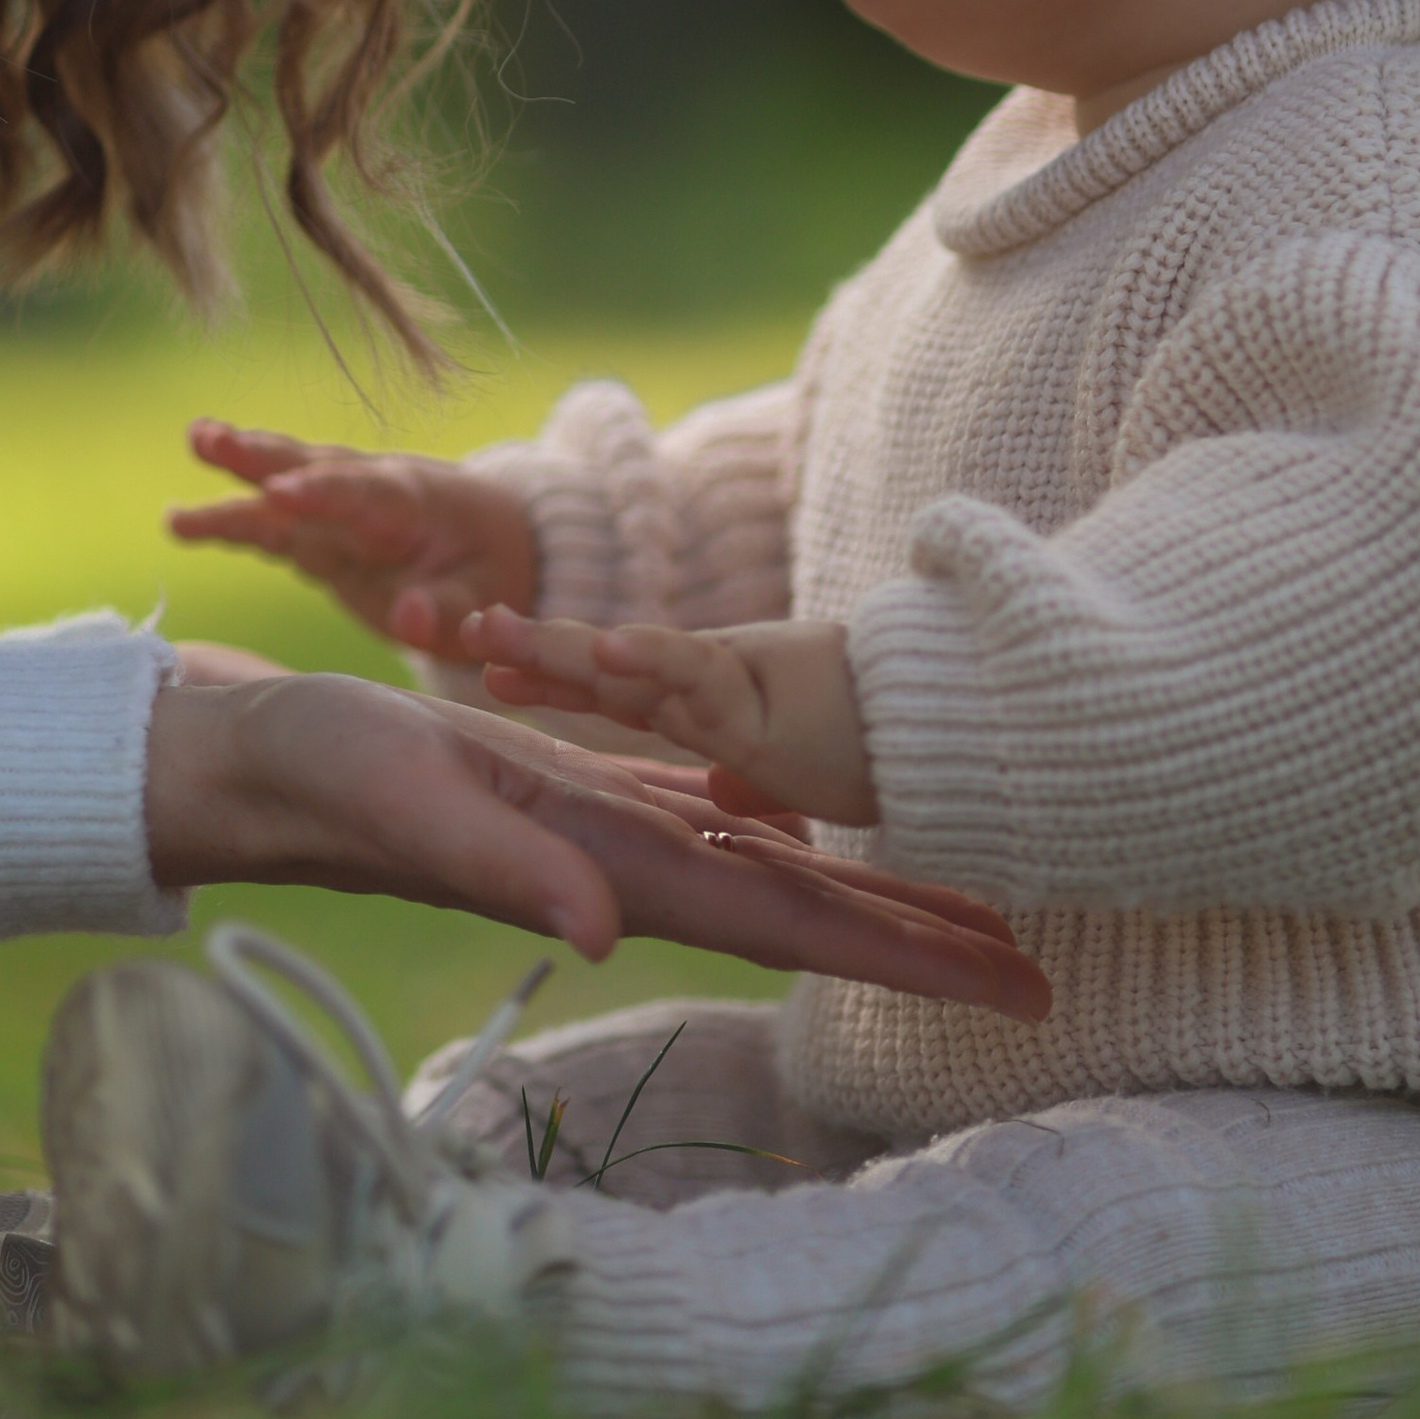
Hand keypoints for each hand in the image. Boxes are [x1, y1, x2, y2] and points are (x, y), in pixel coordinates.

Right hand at [142, 675, 1046, 1018]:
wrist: (251, 764)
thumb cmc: (324, 781)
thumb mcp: (418, 809)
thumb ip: (510, 870)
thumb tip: (606, 937)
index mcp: (619, 873)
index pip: (799, 924)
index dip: (910, 955)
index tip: (1017, 985)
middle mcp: (633, 867)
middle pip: (814, 912)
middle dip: (929, 945)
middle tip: (1047, 977)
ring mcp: (608, 835)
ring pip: (774, 872)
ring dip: (870, 899)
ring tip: (965, 916)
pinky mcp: (577, 794)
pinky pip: (707, 823)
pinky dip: (776, 837)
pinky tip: (809, 837)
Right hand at [167, 422, 536, 653]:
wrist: (496, 547)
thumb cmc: (492, 576)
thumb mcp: (484, 603)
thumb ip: (448, 612)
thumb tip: (407, 618)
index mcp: (413, 504)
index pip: (363, 494)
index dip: (321, 494)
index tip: (278, 496)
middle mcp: (369, 492)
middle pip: (312, 467)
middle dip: (261, 455)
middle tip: (209, 439)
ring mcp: (339, 511)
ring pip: (283, 483)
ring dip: (238, 468)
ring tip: (192, 443)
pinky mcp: (319, 536)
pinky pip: (271, 525)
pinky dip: (230, 520)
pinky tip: (180, 520)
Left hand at [465, 607, 876, 827]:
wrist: (955, 726)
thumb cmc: (887, 735)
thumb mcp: (801, 769)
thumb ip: (754, 772)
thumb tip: (722, 790)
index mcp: (713, 703)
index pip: (619, 687)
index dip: (557, 674)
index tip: (489, 665)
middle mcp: (712, 689)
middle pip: (608, 668)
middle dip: (535, 651)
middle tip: (464, 628)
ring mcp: (731, 690)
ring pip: (632, 668)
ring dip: (562, 650)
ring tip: (495, 635)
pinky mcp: (763, 700)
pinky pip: (700, 674)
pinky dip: (654, 656)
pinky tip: (606, 646)